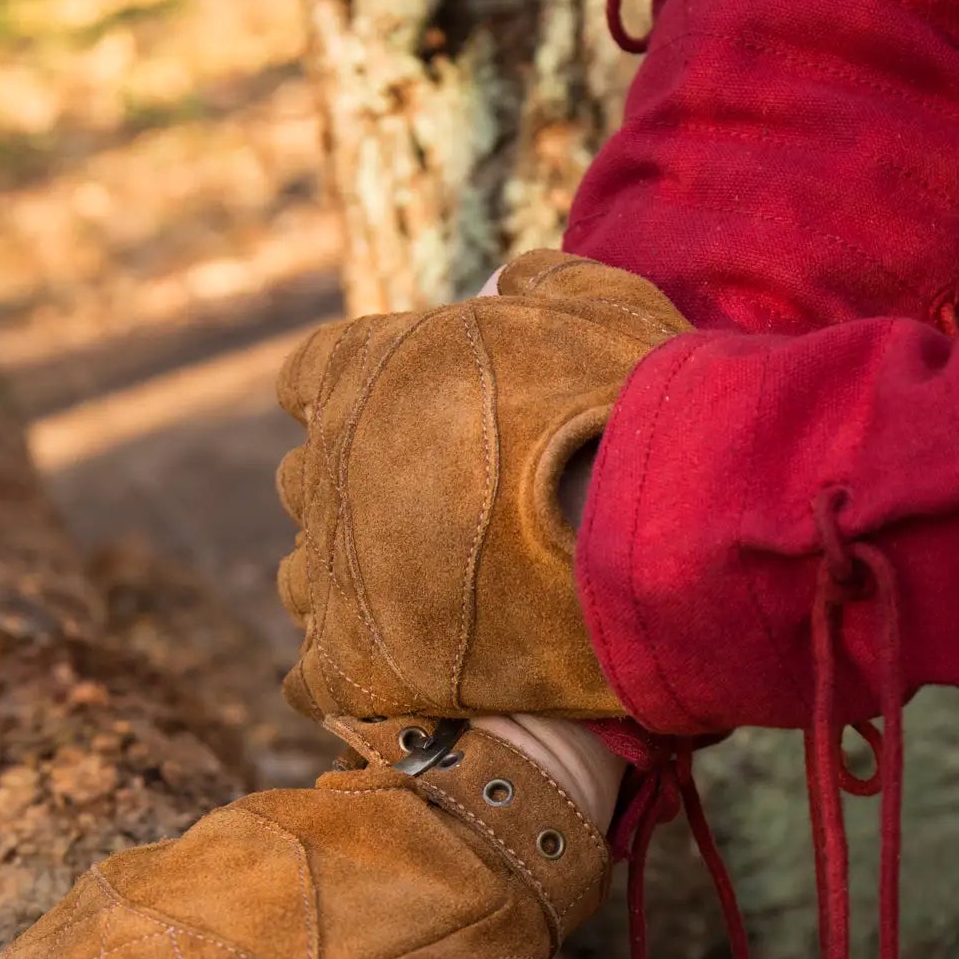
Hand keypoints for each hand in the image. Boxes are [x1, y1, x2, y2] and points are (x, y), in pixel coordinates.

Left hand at [275, 249, 686, 723]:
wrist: (654, 536)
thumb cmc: (633, 411)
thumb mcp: (603, 307)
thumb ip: (545, 286)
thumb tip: (512, 281)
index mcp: (366, 369)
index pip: (311, 376)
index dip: (356, 397)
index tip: (404, 418)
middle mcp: (330, 466)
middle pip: (308, 481)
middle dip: (358, 495)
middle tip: (440, 518)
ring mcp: (335, 568)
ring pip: (303, 578)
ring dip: (351, 584)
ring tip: (427, 603)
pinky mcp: (355, 661)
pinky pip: (314, 676)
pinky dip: (348, 675)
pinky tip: (398, 677)